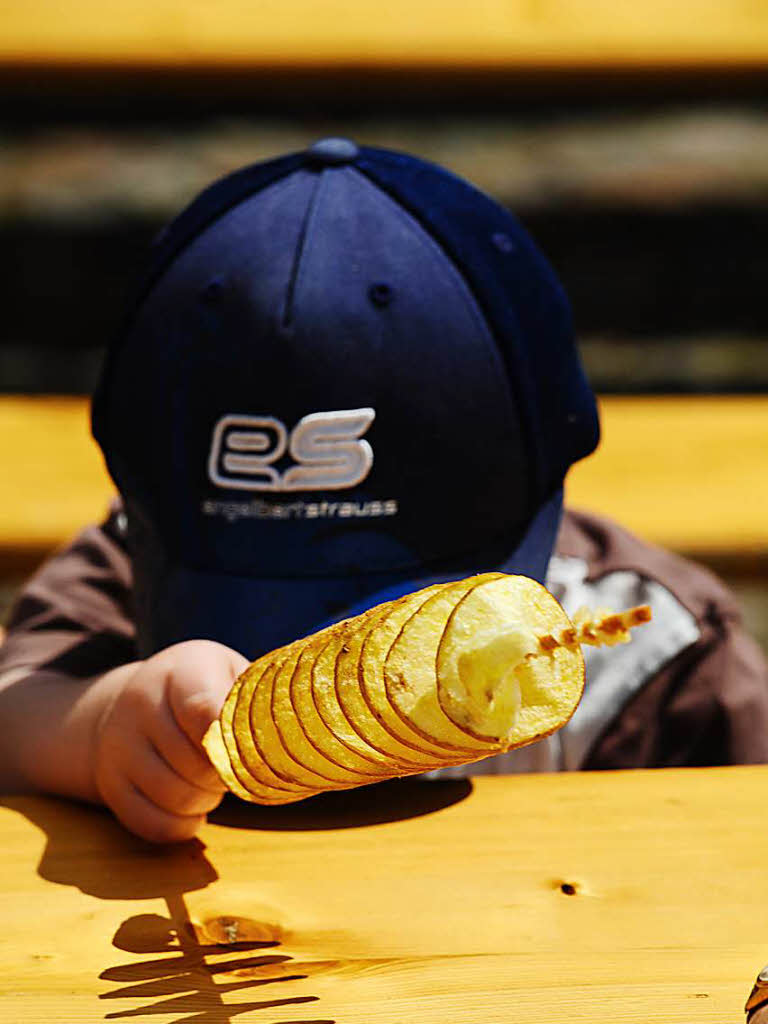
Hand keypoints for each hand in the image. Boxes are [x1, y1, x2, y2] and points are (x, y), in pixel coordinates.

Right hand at [92, 640, 248, 842]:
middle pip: (198, 764)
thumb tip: (307, 731)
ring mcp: (119, 747)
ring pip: (177, 798)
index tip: (251, 747)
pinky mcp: (110, 785)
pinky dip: (184, 826)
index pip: (204, 709)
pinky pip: (154, 825)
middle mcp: (140, 704)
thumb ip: (258, 697)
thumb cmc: (201, 686)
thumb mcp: (228, 671)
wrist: (128, 701)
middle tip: (236, 765)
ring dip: (208, 801)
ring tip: (215, 782)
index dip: (233, 740)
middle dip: (228, 774)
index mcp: (181, 670)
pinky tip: (195, 809)